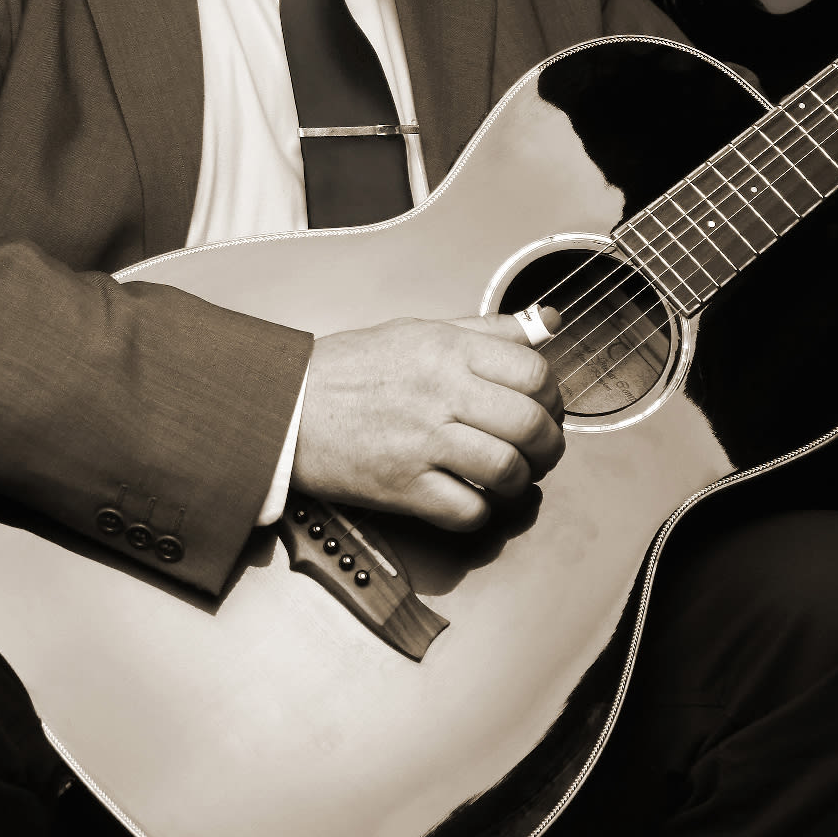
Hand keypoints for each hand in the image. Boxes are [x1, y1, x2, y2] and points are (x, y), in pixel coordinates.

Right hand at [291, 312, 564, 531]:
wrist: (285, 406)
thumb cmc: (348, 370)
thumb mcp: (417, 331)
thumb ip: (486, 331)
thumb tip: (547, 324)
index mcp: (447, 349)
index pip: (533, 373)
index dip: (552, 397)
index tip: (545, 409)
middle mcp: (440, 392)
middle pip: (530, 424)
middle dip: (547, 446)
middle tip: (538, 452)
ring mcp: (422, 441)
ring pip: (507, 470)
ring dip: (519, 482)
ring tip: (509, 479)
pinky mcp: (403, 486)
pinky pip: (468, 510)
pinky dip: (481, 512)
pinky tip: (471, 499)